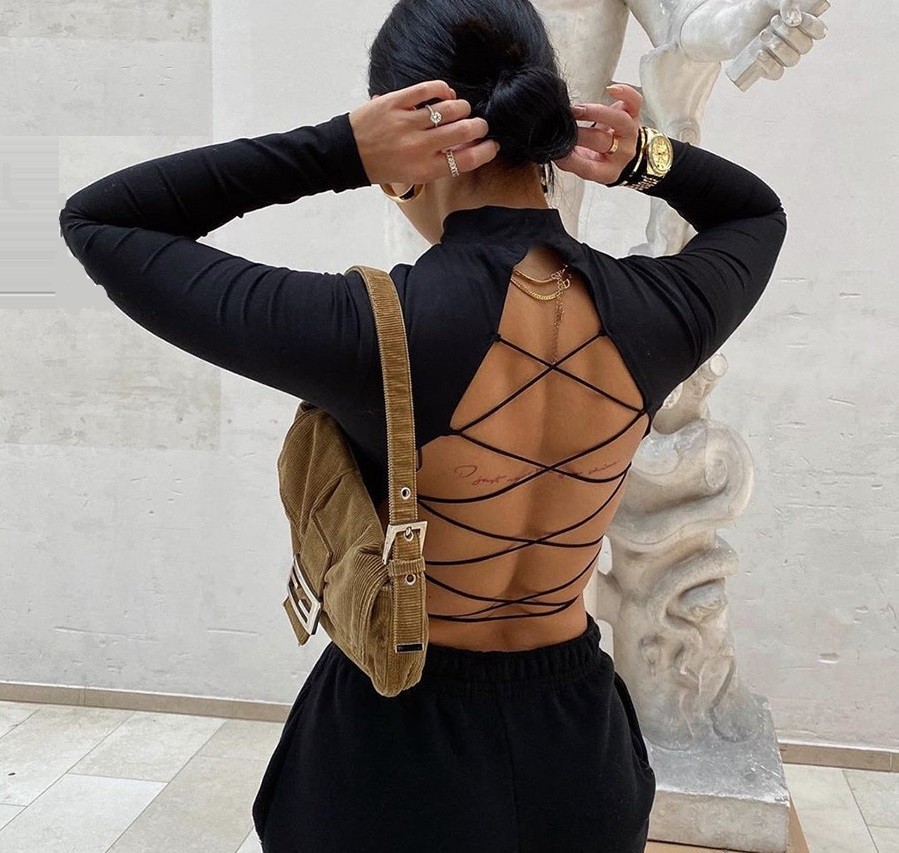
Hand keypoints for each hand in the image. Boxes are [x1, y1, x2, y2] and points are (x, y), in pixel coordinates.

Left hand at [348, 80, 499, 185]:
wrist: (347, 154)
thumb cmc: (383, 167)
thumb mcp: (413, 174)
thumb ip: (439, 162)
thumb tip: (468, 147)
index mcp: (424, 169)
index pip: (466, 160)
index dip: (485, 151)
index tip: (492, 144)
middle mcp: (418, 148)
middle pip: (464, 131)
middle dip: (478, 125)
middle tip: (479, 123)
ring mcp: (406, 123)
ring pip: (449, 108)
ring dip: (461, 107)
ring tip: (461, 109)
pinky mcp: (394, 103)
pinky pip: (427, 90)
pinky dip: (442, 89)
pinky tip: (445, 93)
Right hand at [554, 83, 642, 186]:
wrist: (622, 152)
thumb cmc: (598, 157)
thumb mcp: (583, 165)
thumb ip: (569, 159)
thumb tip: (552, 147)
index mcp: (607, 171)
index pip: (587, 167)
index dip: (570, 159)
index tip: (556, 151)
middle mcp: (622, 154)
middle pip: (601, 141)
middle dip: (579, 133)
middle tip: (562, 127)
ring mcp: (630, 133)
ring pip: (619, 120)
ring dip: (595, 112)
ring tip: (577, 110)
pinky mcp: (634, 114)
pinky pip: (635, 101)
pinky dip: (624, 92)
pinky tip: (609, 90)